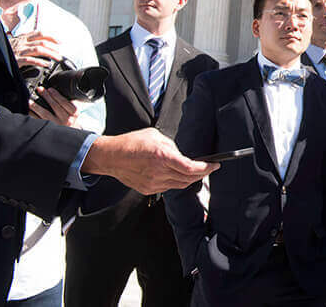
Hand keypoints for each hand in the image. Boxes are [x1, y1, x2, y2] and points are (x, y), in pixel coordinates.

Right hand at [9, 31, 63, 68]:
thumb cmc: (7, 49)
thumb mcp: (17, 42)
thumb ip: (28, 41)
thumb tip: (42, 43)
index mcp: (24, 38)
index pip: (40, 33)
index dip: (51, 37)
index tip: (59, 42)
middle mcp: (23, 43)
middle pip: (42, 43)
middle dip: (53, 48)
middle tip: (60, 54)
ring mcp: (20, 51)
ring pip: (38, 50)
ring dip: (50, 54)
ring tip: (57, 58)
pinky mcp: (17, 59)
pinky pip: (30, 60)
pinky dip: (39, 62)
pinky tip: (46, 64)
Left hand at [29, 87, 78, 126]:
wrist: (70, 133)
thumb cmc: (71, 119)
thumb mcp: (75, 111)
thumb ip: (71, 102)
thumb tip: (61, 91)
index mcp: (74, 113)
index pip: (64, 102)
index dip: (56, 95)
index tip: (50, 89)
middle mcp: (66, 119)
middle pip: (55, 106)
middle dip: (46, 96)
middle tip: (40, 90)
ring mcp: (57, 125)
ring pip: (45, 114)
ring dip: (36, 106)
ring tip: (30, 100)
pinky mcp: (49, 129)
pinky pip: (39, 121)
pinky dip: (33, 115)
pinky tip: (28, 110)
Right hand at [81, 127, 218, 193]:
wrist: (111, 157)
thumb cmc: (132, 143)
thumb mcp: (156, 136)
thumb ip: (171, 146)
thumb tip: (181, 155)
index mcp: (162, 156)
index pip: (191, 167)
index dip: (206, 168)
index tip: (215, 165)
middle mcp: (159, 172)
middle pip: (188, 178)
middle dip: (202, 174)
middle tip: (209, 168)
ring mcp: (153, 183)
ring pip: (180, 185)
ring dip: (191, 179)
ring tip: (198, 172)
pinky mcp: (148, 189)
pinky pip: (169, 187)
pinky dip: (178, 182)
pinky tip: (180, 176)